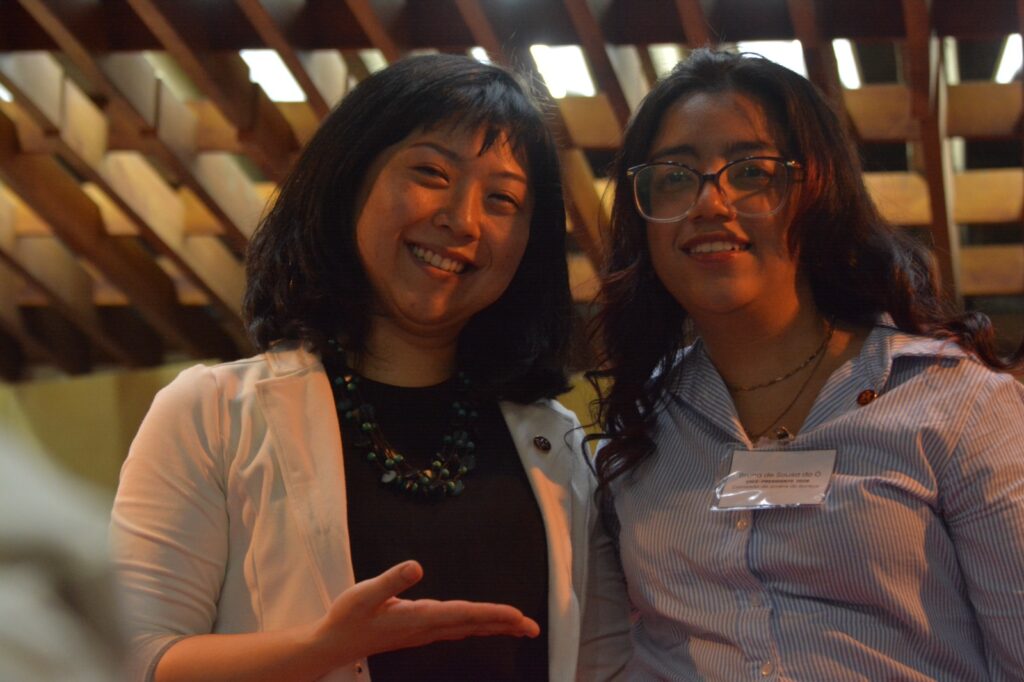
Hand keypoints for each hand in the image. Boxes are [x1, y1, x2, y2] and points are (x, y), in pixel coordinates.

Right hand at [309, 560, 539, 664]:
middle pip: (473, 625)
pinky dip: (477, 624)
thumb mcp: (364, 594)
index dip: (491, 614)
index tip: (517, 616)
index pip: (463, 615)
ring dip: (495, 626)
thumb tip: (416, 566)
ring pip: (467, 628)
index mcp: (418, 618)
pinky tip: (485, 624)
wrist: (333, 644)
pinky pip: (458, 627)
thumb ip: (391, 580)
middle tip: (534, 627)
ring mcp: (424, 631)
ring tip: (519, 626)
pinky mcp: (420, 630)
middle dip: (504, 625)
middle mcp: (427, 627)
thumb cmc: (347, 618)